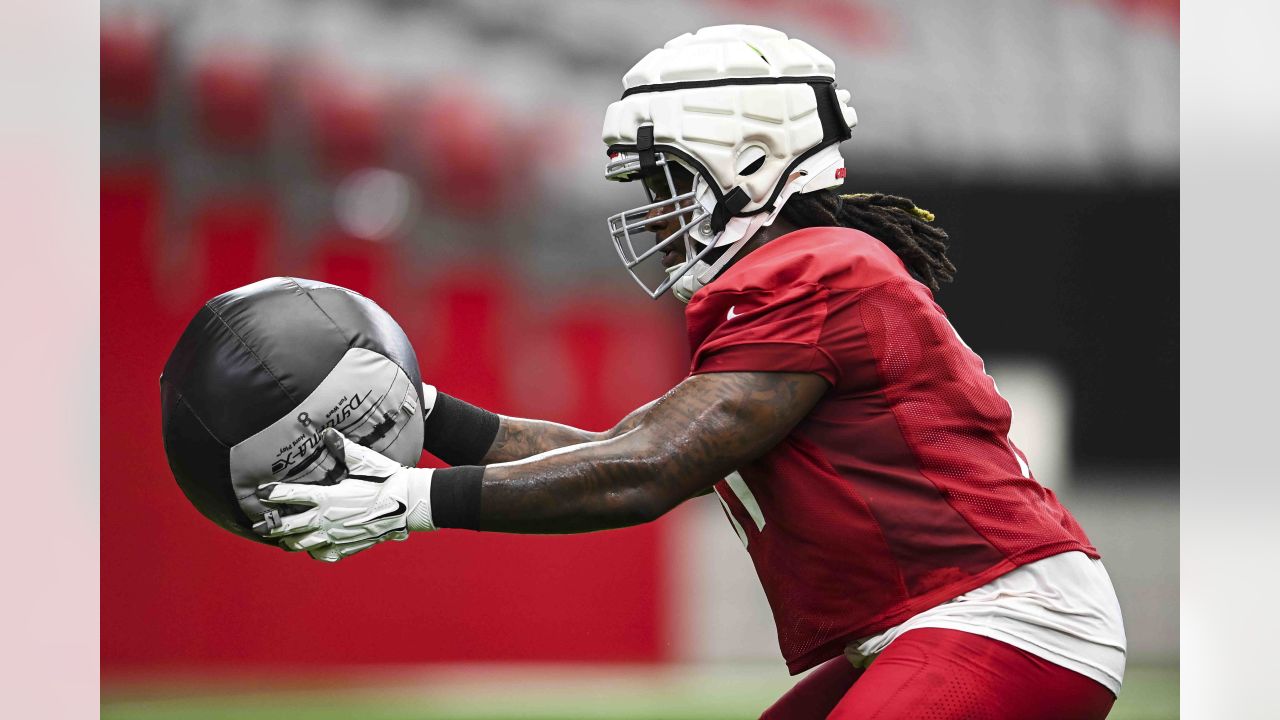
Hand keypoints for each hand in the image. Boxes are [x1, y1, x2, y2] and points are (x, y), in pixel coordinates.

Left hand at [254, 428, 435, 561]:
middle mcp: (327, 520)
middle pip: (290, 526)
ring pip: (303, 544)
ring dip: (289, 541)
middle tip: (257, 527)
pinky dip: (315, 552)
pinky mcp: (347, 547)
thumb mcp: (365, 461)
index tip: (260, 491)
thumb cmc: (387, 480)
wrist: (409, 505)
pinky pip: (324, 554)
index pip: (292, 495)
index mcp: (327, 497)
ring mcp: (336, 536)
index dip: (274, 493)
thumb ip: (344, 448)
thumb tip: (328, 433)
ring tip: (280, 540)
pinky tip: (313, 549)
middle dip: (271, 526)